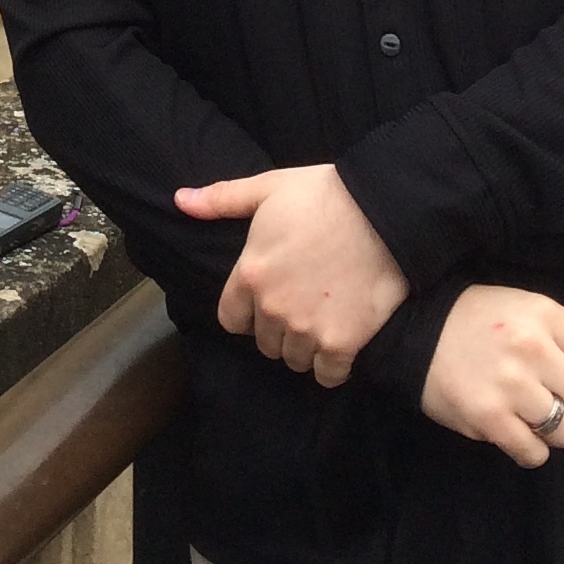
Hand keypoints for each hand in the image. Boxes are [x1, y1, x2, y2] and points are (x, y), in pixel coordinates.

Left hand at [173, 164, 406, 381]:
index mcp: (250, 274)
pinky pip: (328, 375)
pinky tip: (341, 345)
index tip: (263, 303)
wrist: (384, 212)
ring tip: (320, 322)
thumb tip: (179, 200)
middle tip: (299, 306)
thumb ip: (222, 199)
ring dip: (304, 348)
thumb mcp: (268, 188)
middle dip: (277, 330)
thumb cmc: (324, 195)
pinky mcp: (343, 344)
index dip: (246, 314)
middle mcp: (273, 308)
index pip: (230, 319)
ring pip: (294, 360)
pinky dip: (332, 366)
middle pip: (264, 343)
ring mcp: (307, 329)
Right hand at [419, 285, 563, 466]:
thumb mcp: (535, 315)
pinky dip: (529, 447)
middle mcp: (529, 348)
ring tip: (524, 409)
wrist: (414, 329)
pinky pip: (534, 453)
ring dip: (551, 429)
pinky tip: (510, 426)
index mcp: (544, 316)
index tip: (563, 371)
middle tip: (538, 390)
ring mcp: (508, 385)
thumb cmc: (482, 321)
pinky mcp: (487, 418)